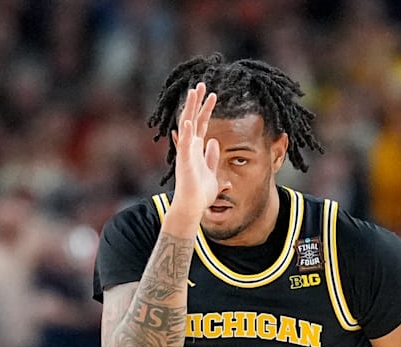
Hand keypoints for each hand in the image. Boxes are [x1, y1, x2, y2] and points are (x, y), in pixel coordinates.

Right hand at [170, 82, 219, 219]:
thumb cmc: (200, 193)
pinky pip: (185, 145)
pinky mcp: (184, 162)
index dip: (206, 109)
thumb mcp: (212, 172)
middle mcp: (190, 147)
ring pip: (187, 125)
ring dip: (191, 109)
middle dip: (197, 102)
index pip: (202, 123)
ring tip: (194, 91)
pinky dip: (186, 133)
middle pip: (193, 119)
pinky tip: (188, 121)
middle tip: (201, 84)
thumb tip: (215, 143)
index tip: (212, 95)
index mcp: (196, 148)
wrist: (193, 207)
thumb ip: (212, 158)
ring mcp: (186, 153)